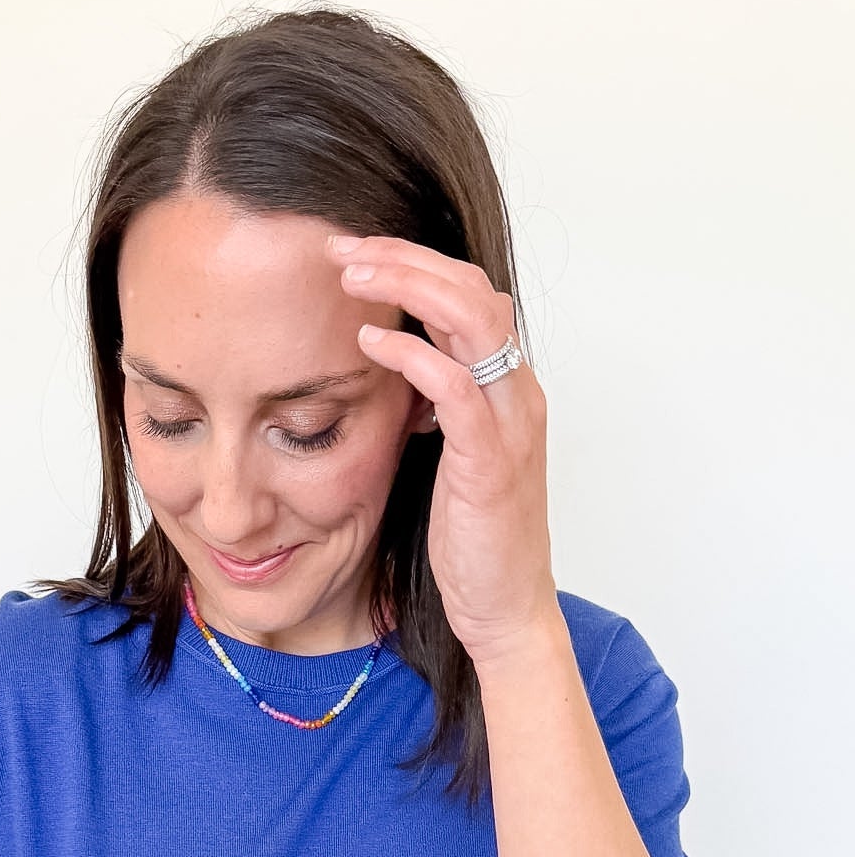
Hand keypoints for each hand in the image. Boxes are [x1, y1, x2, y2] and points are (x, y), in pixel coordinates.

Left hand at [328, 231, 561, 667]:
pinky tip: (370, 342)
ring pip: (473, 319)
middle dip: (406, 256)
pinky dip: (413, 355)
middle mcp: (515, 394)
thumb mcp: (446, 457)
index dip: (414, 262)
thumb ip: (429, 407)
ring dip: (409, 285)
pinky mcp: (490, 462)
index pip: (469, 295)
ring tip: (351, 275)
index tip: (354, 254)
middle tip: (341, 246)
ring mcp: (509, 424)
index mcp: (505, 389)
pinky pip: (457, 388)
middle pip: (473, 288)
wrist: (506, 610)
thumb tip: (389, 367)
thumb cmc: (473, 540)